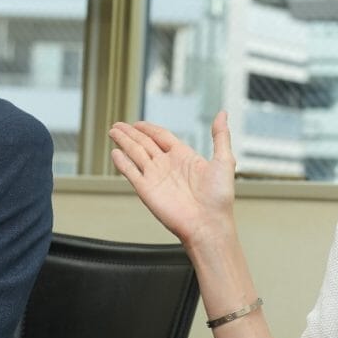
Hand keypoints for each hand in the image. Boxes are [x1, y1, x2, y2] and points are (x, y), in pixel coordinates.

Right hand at [109, 111, 235, 244]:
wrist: (208, 224)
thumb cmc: (219, 197)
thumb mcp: (224, 160)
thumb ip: (220, 135)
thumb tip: (223, 114)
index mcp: (185, 157)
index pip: (162, 137)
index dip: (149, 129)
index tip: (138, 123)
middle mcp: (168, 166)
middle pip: (145, 143)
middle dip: (131, 133)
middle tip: (118, 125)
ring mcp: (156, 177)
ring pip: (135, 154)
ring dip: (124, 142)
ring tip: (113, 132)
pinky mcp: (146, 190)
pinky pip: (131, 172)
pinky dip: (122, 162)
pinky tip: (115, 153)